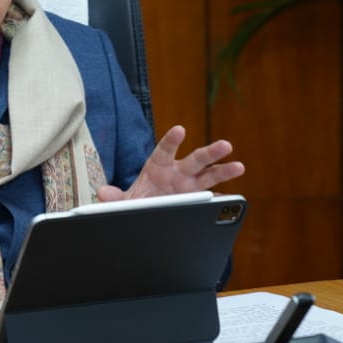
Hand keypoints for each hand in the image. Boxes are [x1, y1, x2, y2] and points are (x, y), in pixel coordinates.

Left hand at [96, 124, 243, 201]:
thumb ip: (114, 197)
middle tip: (226, 145)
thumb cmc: (138, 199)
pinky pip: (211, 199)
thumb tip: (103, 192)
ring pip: (210, 175)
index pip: (165, 149)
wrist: (147, 212)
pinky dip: (220, 199)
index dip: (172, 140)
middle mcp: (178, 172)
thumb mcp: (124, 199)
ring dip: (224, 170)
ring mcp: (190, 185)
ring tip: (239, 166)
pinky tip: (231, 198)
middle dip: (211, 152)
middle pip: (195, 159)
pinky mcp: (197, 199)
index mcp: (158, 165)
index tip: (180, 130)